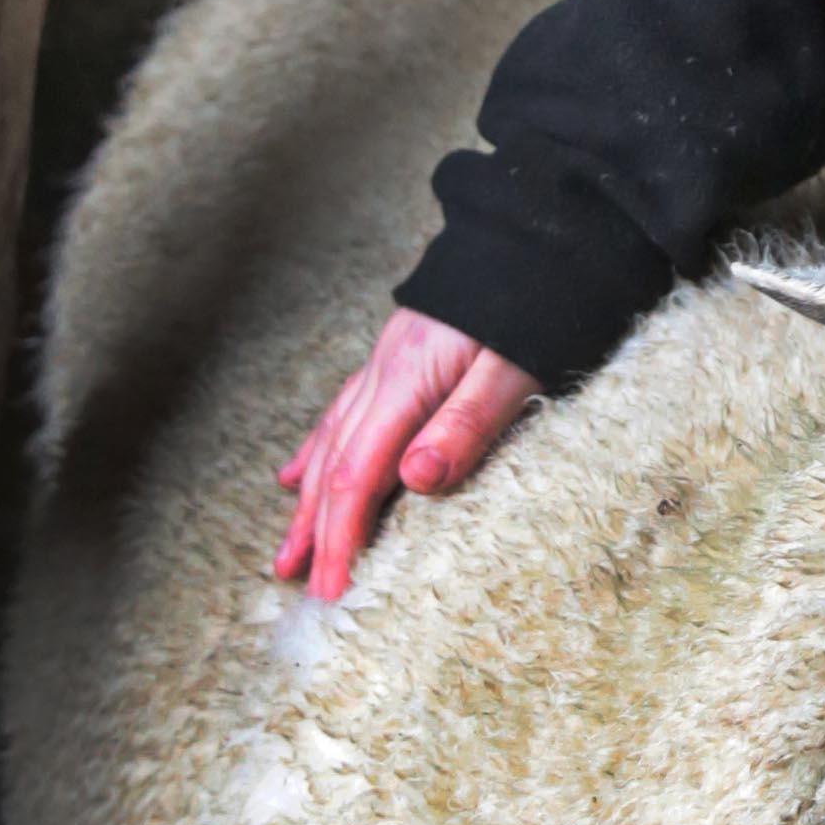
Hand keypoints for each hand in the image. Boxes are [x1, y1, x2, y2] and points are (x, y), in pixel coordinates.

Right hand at [274, 311, 542, 598]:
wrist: (538, 231)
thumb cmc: (538, 301)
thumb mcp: (513, 369)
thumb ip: (465, 426)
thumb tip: (413, 481)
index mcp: (406, 383)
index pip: (361, 479)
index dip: (343, 539)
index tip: (333, 593)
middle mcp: (384, 375)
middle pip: (337, 467)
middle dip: (316, 533)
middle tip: (302, 589)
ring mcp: (386, 364)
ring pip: (331, 444)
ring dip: (307, 502)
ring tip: (286, 553)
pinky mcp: (399, 357)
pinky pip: (342, 414)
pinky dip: (317, 451)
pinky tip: (297, 473)